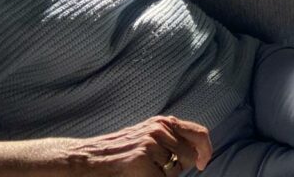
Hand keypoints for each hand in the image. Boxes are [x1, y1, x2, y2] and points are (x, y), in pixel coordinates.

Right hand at [60, 116, 210, 174]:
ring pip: (175, 170)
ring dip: (162, 175)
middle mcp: (160, 129)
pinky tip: (135, 175)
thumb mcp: (146, 135)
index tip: (203, 164)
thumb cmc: (118, 151)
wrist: (87, 158)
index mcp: (163, 122)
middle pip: (189, 155)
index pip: (198, 133)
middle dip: (179, 167)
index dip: (205, 150)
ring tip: (141, 170)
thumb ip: (169, 138)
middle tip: (156, 170)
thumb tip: (195, 153)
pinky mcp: (142, 160)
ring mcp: (152, 144)